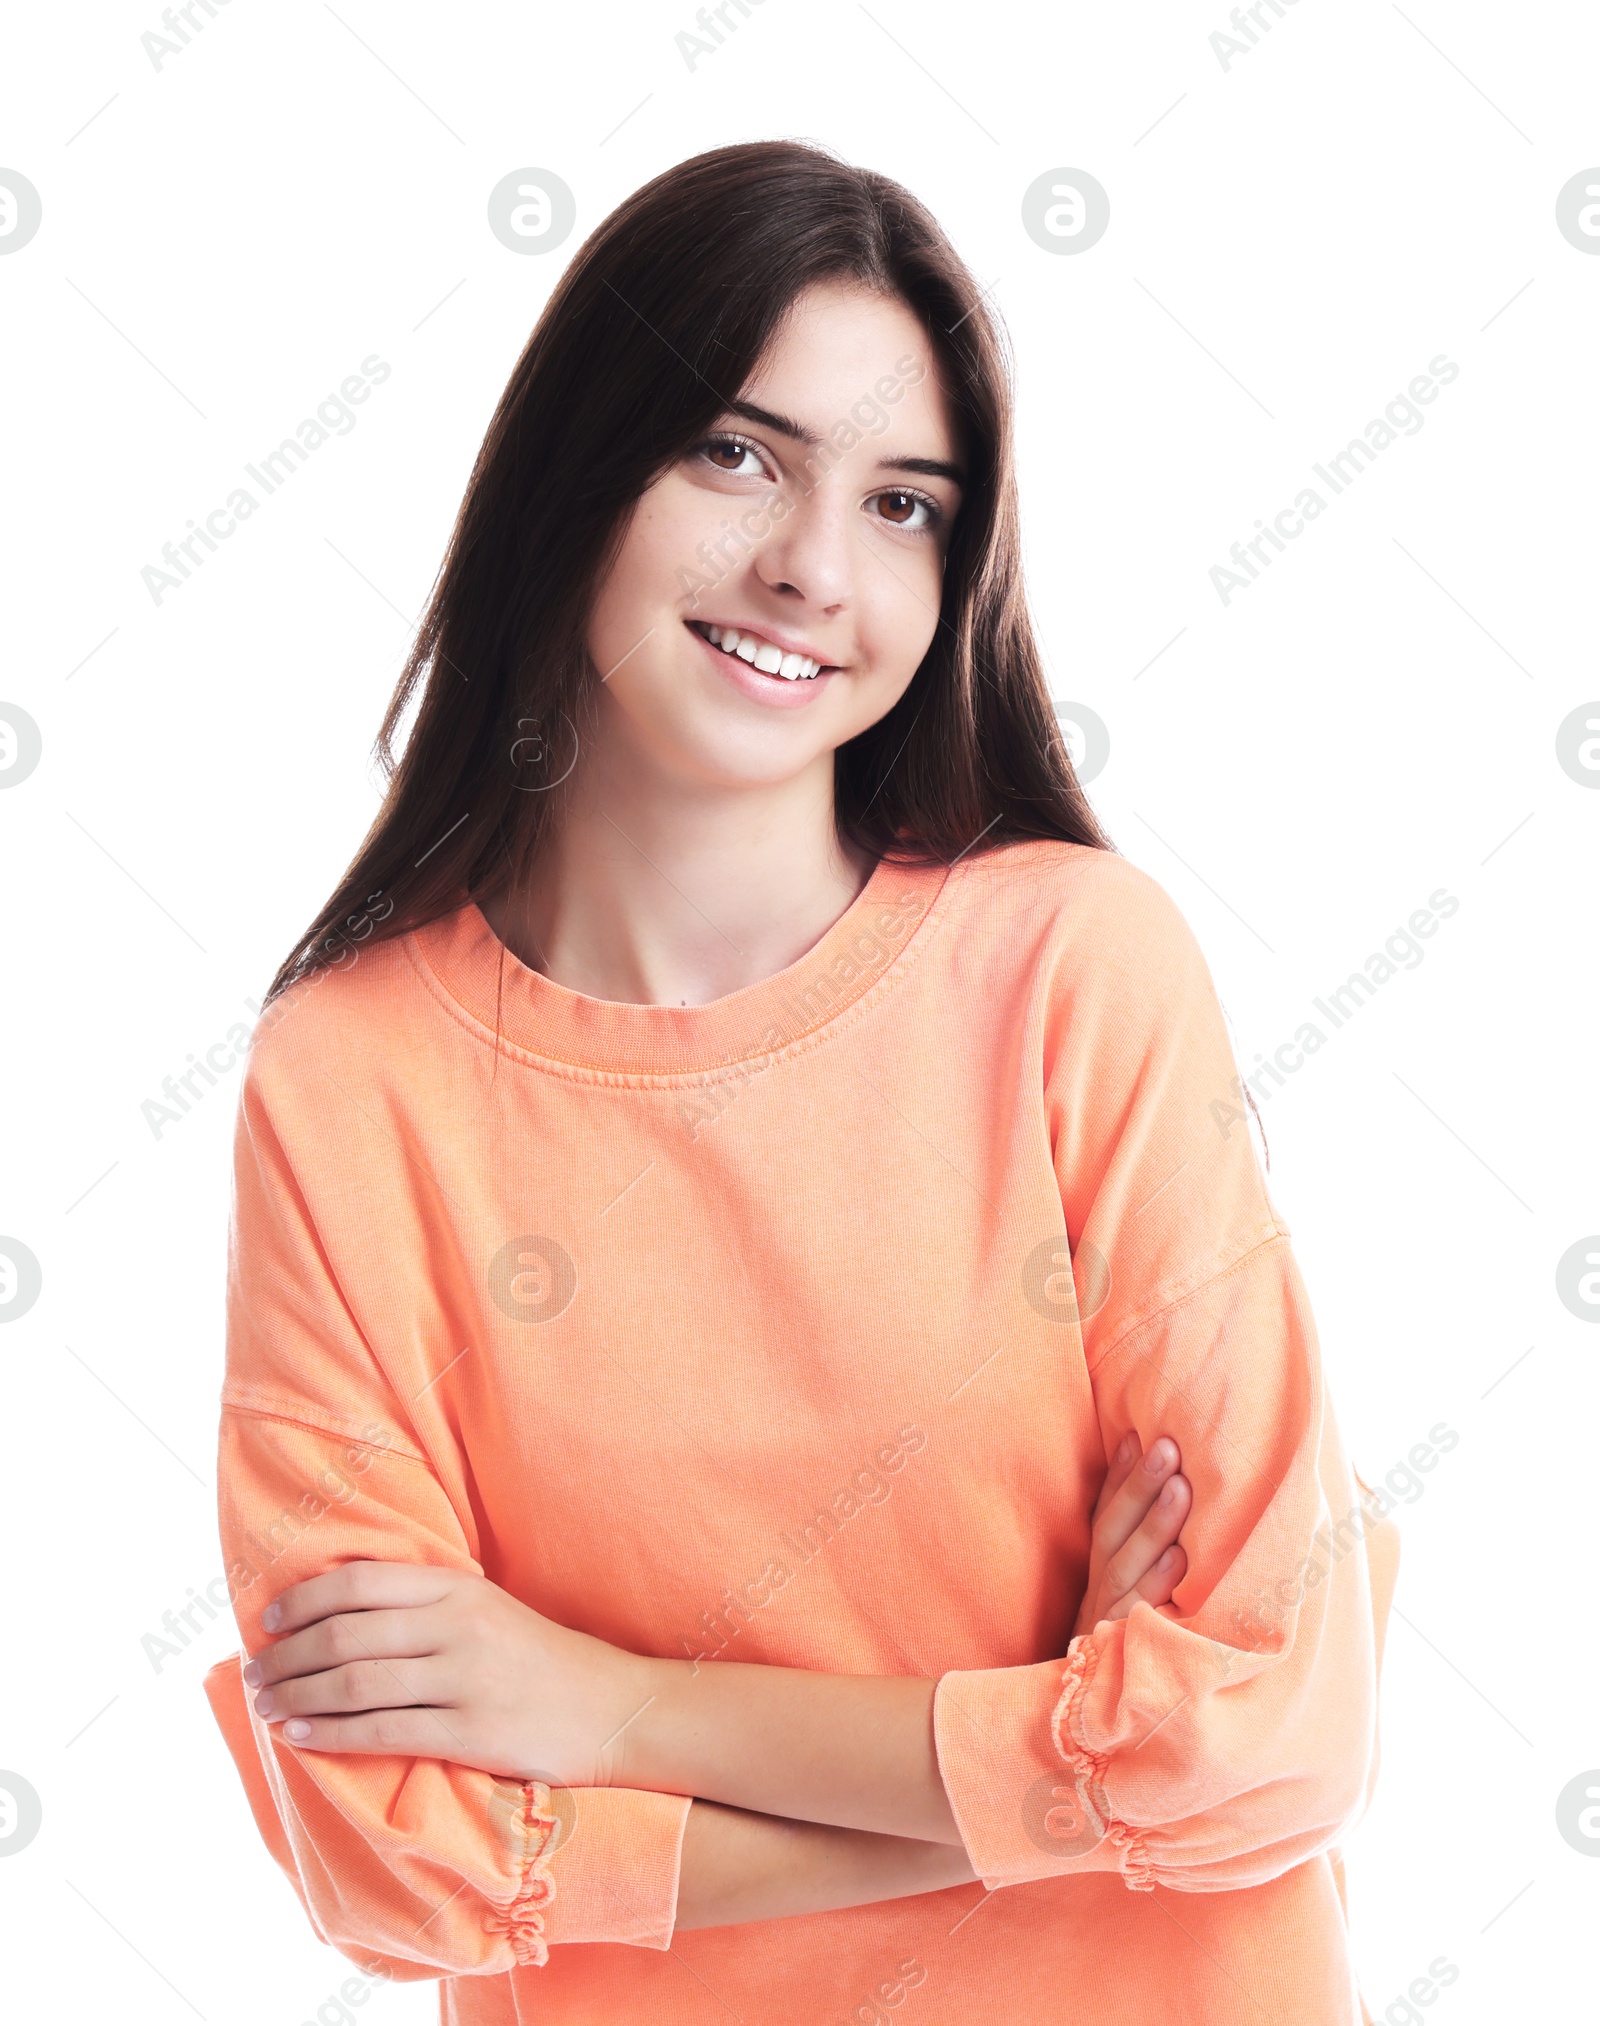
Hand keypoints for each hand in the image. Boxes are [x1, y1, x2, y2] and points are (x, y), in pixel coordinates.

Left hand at [242, 1561, 654, 1784]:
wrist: (612, 1709)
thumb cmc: (541, 1661)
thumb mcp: (488, 1610)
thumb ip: (427, 1606)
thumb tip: (342, 1610)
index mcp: (459, 1589)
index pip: (361, 1583)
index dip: (305, 1600)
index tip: (270, 1619)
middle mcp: (457, 1627)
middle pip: (346, 1635)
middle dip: (288, 1655)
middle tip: (255, 1671)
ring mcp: (464, 1680)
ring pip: (356, 1683)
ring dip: (298, 1694)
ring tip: (266, 1705)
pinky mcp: (471, 1733)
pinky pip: (384, 1732)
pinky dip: (331, 1733)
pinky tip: (300, 1736)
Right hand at [1071, 1432, 1190, 1639]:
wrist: (1105, 1722)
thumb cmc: (1129, 1642)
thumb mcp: (1123, 1591)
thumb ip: (1132, 1541)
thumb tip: (1150, 1471)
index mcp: (1099, 1572)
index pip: (1105, 1514)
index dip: (1119, 1476)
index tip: (1139, 1434)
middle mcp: (1100, 1593)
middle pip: (1113, 1532)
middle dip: (1140, 1487)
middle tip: (1168, 1447)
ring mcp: (1111, 1624)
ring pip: (1126, 1567)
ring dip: (1154, 1525)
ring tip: (1182, 1487)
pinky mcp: (1125, 1655)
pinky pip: (1140, 1616)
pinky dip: (1158, 1585)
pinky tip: (1182, 1558)